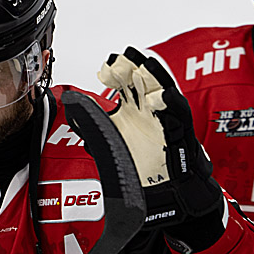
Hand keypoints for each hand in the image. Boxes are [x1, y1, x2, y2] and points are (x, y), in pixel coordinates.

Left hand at [97, 47, 224, 248]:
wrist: (168, 196)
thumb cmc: (144, 170)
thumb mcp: (112, 147)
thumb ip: (94, 128)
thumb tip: (73, 110)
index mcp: (133, 114)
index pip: (124, 87)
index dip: (115, 76)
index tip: (103, 69)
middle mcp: (149, 114)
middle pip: (143, 84)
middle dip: (133, 70)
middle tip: (121, 58)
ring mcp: (166, 122)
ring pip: (163, 94)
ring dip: (156, 78)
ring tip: (146, 64)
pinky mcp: (181, 136)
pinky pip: (180, 118)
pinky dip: (172, 106)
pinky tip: (163, 97)